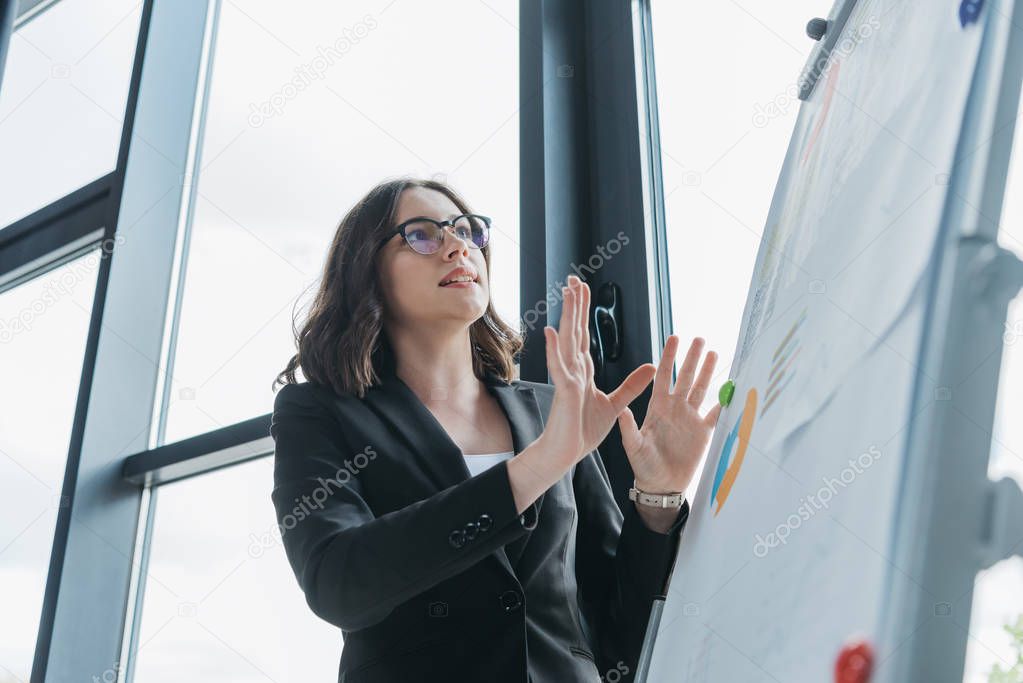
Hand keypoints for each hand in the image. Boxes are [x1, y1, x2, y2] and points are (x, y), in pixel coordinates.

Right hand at [540, 275, 655, 468]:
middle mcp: (573, 370)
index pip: (583, 335)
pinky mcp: (564, 393)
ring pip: (568, 341)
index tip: (582, 289)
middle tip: (573, 279)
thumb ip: (632, 384)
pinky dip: (554, 351)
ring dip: (567, 317)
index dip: (582, 311)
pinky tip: (551, 331)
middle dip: (574, 305)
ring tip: (567, 293)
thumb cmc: (583, 430)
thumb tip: (651, 366)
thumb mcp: (615, 404)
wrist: (566, 453)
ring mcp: (567, 379)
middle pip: (574, 331)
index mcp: (583, 371)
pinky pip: (559, 369)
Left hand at [617, 335, 721, 492]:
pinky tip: (731, 388)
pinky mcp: (703, 432)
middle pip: (685, 377)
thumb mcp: (634, 447)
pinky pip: (715, 413)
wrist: (661, 485)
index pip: (663, 376)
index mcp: (657, 408)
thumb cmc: (643, 466)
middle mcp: (675, 409)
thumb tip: (624, 411)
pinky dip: (723, 402)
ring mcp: (690, 419)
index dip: (668, 357)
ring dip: (707, 372)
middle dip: (691, 358)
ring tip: (713, 353)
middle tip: (699, 338)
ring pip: (700, 389)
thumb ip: (630, 429)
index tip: (673, 338)